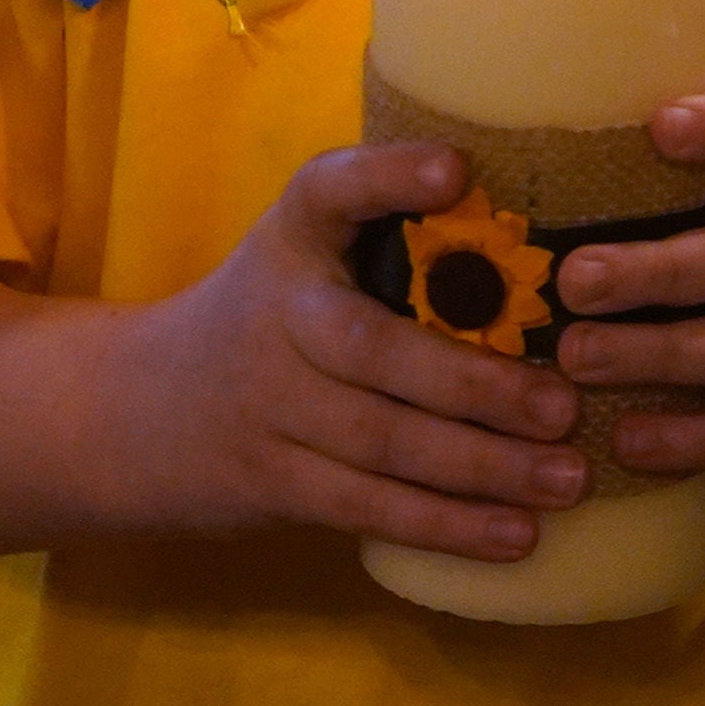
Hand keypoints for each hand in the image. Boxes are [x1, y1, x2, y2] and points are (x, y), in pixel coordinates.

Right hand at [102, 141, 585, 559]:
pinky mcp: (273, 481)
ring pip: (382, 442)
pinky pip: (367, 507)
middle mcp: (279, 311)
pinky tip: (516, 535)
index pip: (334, 188)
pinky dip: (445, 525)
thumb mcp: (305, 251)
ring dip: (481, 467)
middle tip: (565, 405)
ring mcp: (270, 405)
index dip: (392, 178)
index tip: (457, 170)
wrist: (137, 411)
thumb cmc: (269, 314)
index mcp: (296, 232)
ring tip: (567, 478)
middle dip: (475, 383)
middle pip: (375, 350)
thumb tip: (549, 245)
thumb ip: (392, 234)